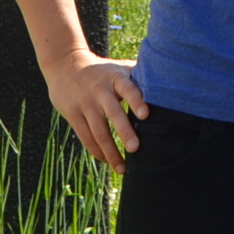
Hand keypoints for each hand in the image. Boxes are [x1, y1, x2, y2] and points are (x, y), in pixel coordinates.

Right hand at [45, 53, 149, 171]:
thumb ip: (139, 76)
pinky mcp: (73, 114)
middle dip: (124, 132)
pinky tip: (106, 161)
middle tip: (136, 148)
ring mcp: (85, 104)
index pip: (128, 89)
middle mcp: (100, 91)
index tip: (146, 114)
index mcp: (115, 78)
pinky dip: (96, 151)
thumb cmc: (102, 70)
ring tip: (123, 168)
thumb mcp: (118, 68)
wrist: (64, 64)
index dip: (136, 101)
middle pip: (113, 113)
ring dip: (110, 151)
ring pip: (98, 131)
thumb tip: (168, 84)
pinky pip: (86, 136)